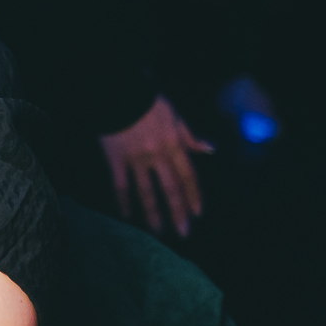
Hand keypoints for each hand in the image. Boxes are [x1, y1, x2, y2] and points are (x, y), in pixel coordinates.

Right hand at [99, 95, 213, 236]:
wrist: (116, 92)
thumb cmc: (147, 101)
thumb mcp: (174, 115)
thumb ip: (189, 136)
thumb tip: (210, 150)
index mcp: (174, 145)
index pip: (188, 176)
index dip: (194, 196)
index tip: (198, 214)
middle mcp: (157, 156)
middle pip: (171, 188)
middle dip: (178, 212)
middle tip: (183, 233)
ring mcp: (136, 160)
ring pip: (146, 191)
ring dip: (153, 213)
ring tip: (158, 231)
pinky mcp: (116, 159)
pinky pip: (120, 184)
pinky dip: (123, 201)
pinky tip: (126, 215)